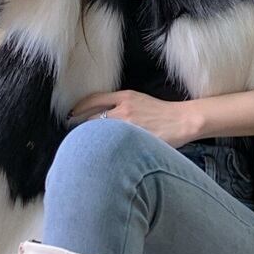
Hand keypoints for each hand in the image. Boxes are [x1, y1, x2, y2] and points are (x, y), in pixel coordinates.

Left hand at [67, 90, 197, 148]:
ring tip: (82, 147)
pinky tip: (99, 156)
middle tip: (72, 134)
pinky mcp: (135, 140)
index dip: (78, 108)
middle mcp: (123, 110)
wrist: (182, 121)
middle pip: (92, 118)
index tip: (70, 115)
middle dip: (79, 127)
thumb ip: (120, 105)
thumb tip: (99, 115)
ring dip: (89, 140)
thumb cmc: (162, 112)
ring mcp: (129, 126)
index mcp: (125, 97)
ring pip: (100, 133)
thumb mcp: (139, 100)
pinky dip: (104, 149)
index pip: (93, 100)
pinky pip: (113, 145)